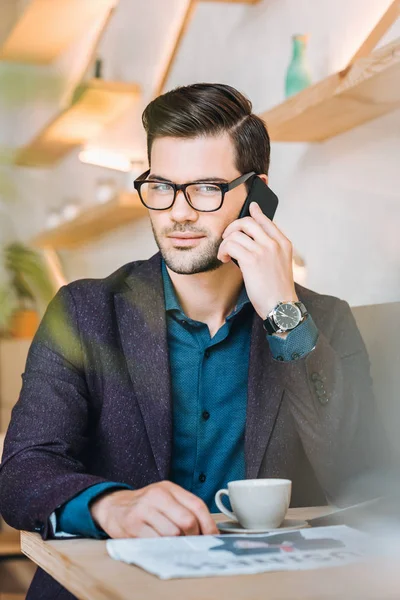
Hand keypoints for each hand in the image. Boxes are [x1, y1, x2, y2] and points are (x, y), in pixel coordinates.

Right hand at [90, 480, 218, 537]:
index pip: (197, 505)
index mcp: (169, 488)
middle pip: (187, 521)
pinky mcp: (133, 526)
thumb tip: (207, 532)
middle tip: (192, 542)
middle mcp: (157, 495)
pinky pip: (156, 542)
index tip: (213, 537)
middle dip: (193, 537)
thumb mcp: (165, 498)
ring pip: (173, 534)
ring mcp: (144, 510)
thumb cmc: (145, 505)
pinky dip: (163, 548)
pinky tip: (160, 545)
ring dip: (177, 544)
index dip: (208, 524)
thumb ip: (184, 509)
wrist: (113, 506)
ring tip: (174, 543)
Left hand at [218, 201, 297, 322]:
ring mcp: (263, 250)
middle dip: (233, 227)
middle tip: (226, 238)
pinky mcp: (251, 260)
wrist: (281, 306)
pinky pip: (230, 245)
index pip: (267, 221)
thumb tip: (249, 243)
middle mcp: (274, 244)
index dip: (257, 213)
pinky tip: (224, 259)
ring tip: (224, 254)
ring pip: (236, 233)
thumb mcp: (280, 265)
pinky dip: (223, 251)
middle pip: (248, 222)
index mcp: (283, 244)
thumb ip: (270, 251)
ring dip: (225, 243)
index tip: (251, 206)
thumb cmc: (278, 290)